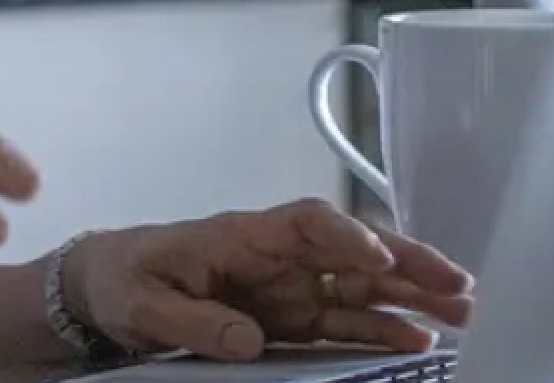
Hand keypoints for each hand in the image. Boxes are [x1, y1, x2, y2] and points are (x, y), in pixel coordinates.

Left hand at [64, 199, 474, 361]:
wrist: (102, 288)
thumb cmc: (120, 280)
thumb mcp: (142, 303)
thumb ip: (192, 322)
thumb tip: (248, 338)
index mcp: (235, 235)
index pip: (298, 223)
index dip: (339, 234)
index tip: (372, 255)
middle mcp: (270, 256)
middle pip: (346, 248)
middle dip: (401, 260)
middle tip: (455, 282)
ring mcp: (283, 287)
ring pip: (356, 284)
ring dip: (407, 295)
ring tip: (460, 311)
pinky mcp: (286, 318)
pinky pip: (341, 321)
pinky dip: (380, 328)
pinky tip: (417, 339)